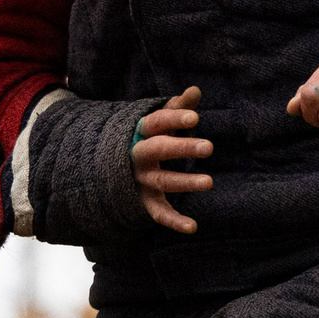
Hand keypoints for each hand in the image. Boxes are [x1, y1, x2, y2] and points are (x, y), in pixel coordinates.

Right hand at [132, 86, 213, 233]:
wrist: (110, 167)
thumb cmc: (147, 139)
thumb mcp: (159, 121)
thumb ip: (178, 107)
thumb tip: (195, 90)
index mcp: (141, 132)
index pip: (157, 122)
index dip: (174, 119)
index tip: (195, 117)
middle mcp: (138, 155)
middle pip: (158, 149)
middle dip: (182, 148)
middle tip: (209, 147)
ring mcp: (140, 179)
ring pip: (162, 180)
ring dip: (185, 182)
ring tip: (209, 182)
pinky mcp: (144, 201)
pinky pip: (158, 212)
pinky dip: (174, 221)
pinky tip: (193, 227)